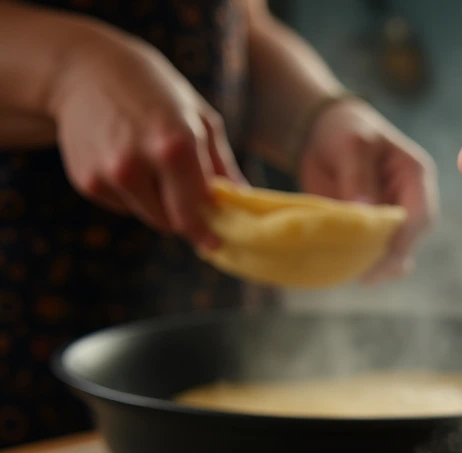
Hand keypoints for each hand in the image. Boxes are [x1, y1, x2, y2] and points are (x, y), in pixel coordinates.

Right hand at [49, 25, 241, 247]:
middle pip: (172, 222)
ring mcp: (109, 173)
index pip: (195, 212)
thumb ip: (221, 164)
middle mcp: (137, 162)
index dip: (207, 229)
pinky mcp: (87, 180)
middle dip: (185, 219)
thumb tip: (243, 200)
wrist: (82, 68)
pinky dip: (131, 194)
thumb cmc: (153, 90)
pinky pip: (123, 206)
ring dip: (159, 205)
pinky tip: (123, 159)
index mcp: (174, 145)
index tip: (214, 242)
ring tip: (152, 167)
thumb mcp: (197, 117)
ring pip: (149, 217)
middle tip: (190, 205)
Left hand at [299, 97, 437, 280]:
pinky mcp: (377, 231)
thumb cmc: (343, 133)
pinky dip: (367, 265)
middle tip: (367, 275)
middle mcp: (411, 201)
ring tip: (360, 277)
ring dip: (381, 267)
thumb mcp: (352, 146)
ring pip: (397, 252)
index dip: (403, 239)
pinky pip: (378, 255)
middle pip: (411, 239)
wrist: (322, 137)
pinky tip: (353, 273)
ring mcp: (395, 219)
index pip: (420, 215)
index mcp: (415, 176)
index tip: (383, 257)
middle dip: (391, 259)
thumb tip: (364, 210)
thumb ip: (358, 176)